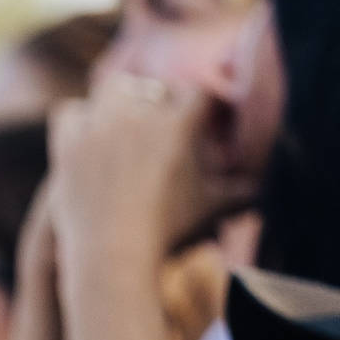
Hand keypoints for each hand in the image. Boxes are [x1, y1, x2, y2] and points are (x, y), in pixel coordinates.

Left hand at [46, 76, 253, 270]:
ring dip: (123, 100)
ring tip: (129, 120)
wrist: (114, 254)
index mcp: (179, 124)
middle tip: (169, 124)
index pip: (199, 91)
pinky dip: (82, 119)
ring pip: (114, 89)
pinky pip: (71, 111)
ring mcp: (99, 127)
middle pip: (157, 86)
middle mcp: (139, 116)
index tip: (207, 120)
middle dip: (165, 100)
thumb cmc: (171, 231)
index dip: (205, 104)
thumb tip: (271, 186)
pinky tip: (91, 135)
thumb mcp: (216, 208)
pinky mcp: (67, 144)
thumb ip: (246, 192)